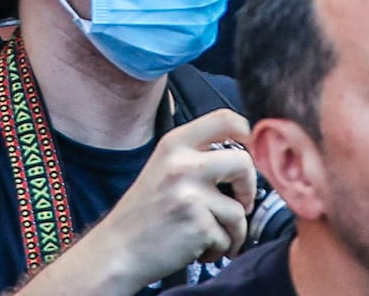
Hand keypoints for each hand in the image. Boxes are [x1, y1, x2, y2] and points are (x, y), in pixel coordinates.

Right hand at [95, 111, 264, 283]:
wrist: (117, 251)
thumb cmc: (144, 213)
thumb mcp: (164, 167)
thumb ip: (197, 156)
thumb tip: (245, 155)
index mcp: (175, 143)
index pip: (226, 119)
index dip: (248, 134)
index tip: (251, 155)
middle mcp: (183, 164)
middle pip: (244, 163)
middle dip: (248, 188)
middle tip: (239, 204)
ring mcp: (190, 194)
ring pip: (239, 211)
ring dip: (232, 231)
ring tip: (209, 236)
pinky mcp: (198, 225)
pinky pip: (228, 238)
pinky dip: (219, 249)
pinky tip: (199, 249)